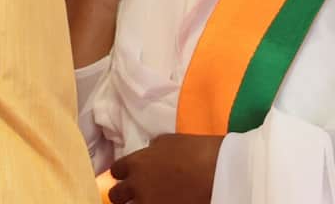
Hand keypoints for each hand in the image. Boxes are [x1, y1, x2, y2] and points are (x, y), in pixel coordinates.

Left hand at [108, 133, 222, 203]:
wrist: (223, 173)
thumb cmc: (199, 151)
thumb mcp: (170, 141)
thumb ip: (153, 149)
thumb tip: (150, 152)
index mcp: (136, 163)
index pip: (115, 171)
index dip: (123, 174)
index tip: (129, 176)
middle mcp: (137, 186)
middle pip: (116, 196)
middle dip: (123, 195)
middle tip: (134, 196)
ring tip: (151, 201)